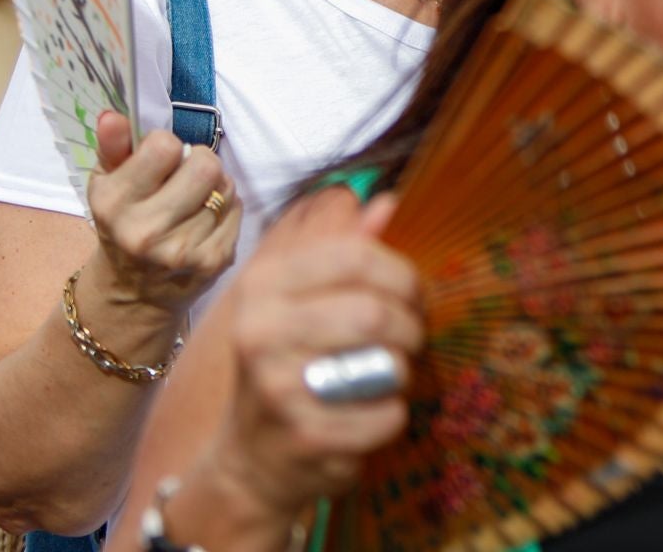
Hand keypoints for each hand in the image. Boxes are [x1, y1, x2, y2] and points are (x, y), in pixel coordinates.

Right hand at [85, 111, 241, 319]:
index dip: (165, 146)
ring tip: (194, 198)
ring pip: (226, 186)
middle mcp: (146, 232)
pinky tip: (205, 219)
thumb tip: (113, 116)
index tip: (159, 159)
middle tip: (185, 175)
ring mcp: (183, 250)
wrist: (133, 291)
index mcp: (115, 206)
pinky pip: (237, 210)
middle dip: (199, 161)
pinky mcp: (214, 261)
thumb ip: (112, 147)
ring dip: (215, 185)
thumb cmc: (122, 224)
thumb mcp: (107, 185)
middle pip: (206, 165)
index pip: (164, 148)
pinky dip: (226, 208)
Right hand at [210, 190, 422, 518]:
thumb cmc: (290, 365)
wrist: (250, 458)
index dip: (402, 274)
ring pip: (386, 363)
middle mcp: (260, 331)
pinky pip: (387, 415)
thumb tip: (388, 203)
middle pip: (375, 312)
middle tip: (409, 338)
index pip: (356, 256)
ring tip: (385, 374)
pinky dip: (392, 416)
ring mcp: (277, 387)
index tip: (412, 295)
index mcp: (263, 285)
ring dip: (402, 370)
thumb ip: (347, 250)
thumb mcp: (304, 300)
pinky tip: (367, 415)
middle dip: (410, 327)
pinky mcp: (303, 436)